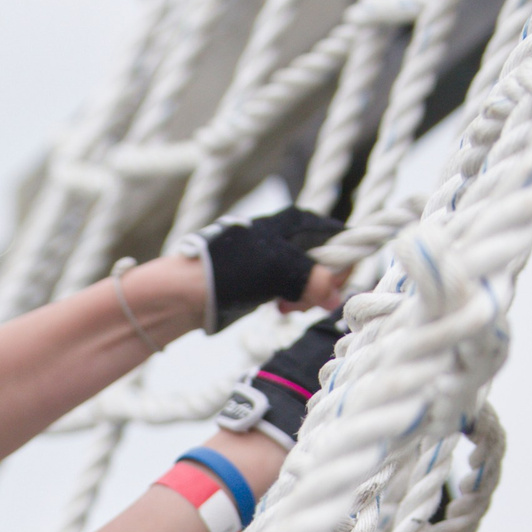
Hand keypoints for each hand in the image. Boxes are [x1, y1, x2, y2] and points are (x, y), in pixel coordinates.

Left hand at [178, 205, 342, 331]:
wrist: (188, 290)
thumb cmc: (230, 270)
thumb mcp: (278, 269)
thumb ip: (312, 279)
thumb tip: (335, 296)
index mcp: (298, 222)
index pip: (342, 239)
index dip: (342, 266)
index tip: (329, 290)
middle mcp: (293, 237)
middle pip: (330, 263)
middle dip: (322, 286)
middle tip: (302, 303)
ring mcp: (281, 259)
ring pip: (314, 280)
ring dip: (307, 298)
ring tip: (287, 308)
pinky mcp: (270, 279)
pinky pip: (296, 290)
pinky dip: (294, 301)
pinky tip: (279, 308)